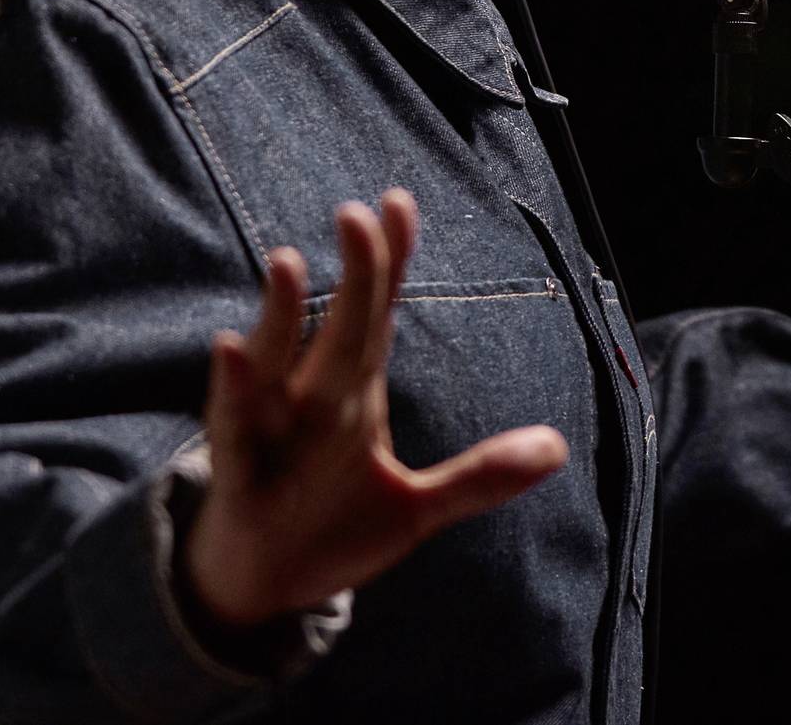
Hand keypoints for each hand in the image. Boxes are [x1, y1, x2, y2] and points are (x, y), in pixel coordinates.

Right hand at [182, 189, 568, 630]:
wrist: (262, 589)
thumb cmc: (330, 529)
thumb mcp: (415, 508)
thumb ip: (479, 478)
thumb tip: (559, 447)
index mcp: (353, 393)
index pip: (377, 314)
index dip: (390, 260)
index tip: (399, 201)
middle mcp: (312, 397)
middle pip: (341, 327)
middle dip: (354, 274)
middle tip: (357, 213)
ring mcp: (271, 430)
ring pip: (275, 361)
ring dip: (279, 313)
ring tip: (286, 259)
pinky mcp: (239, 471)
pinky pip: (235, 427)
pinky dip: (235, 390)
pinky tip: (231, 349)